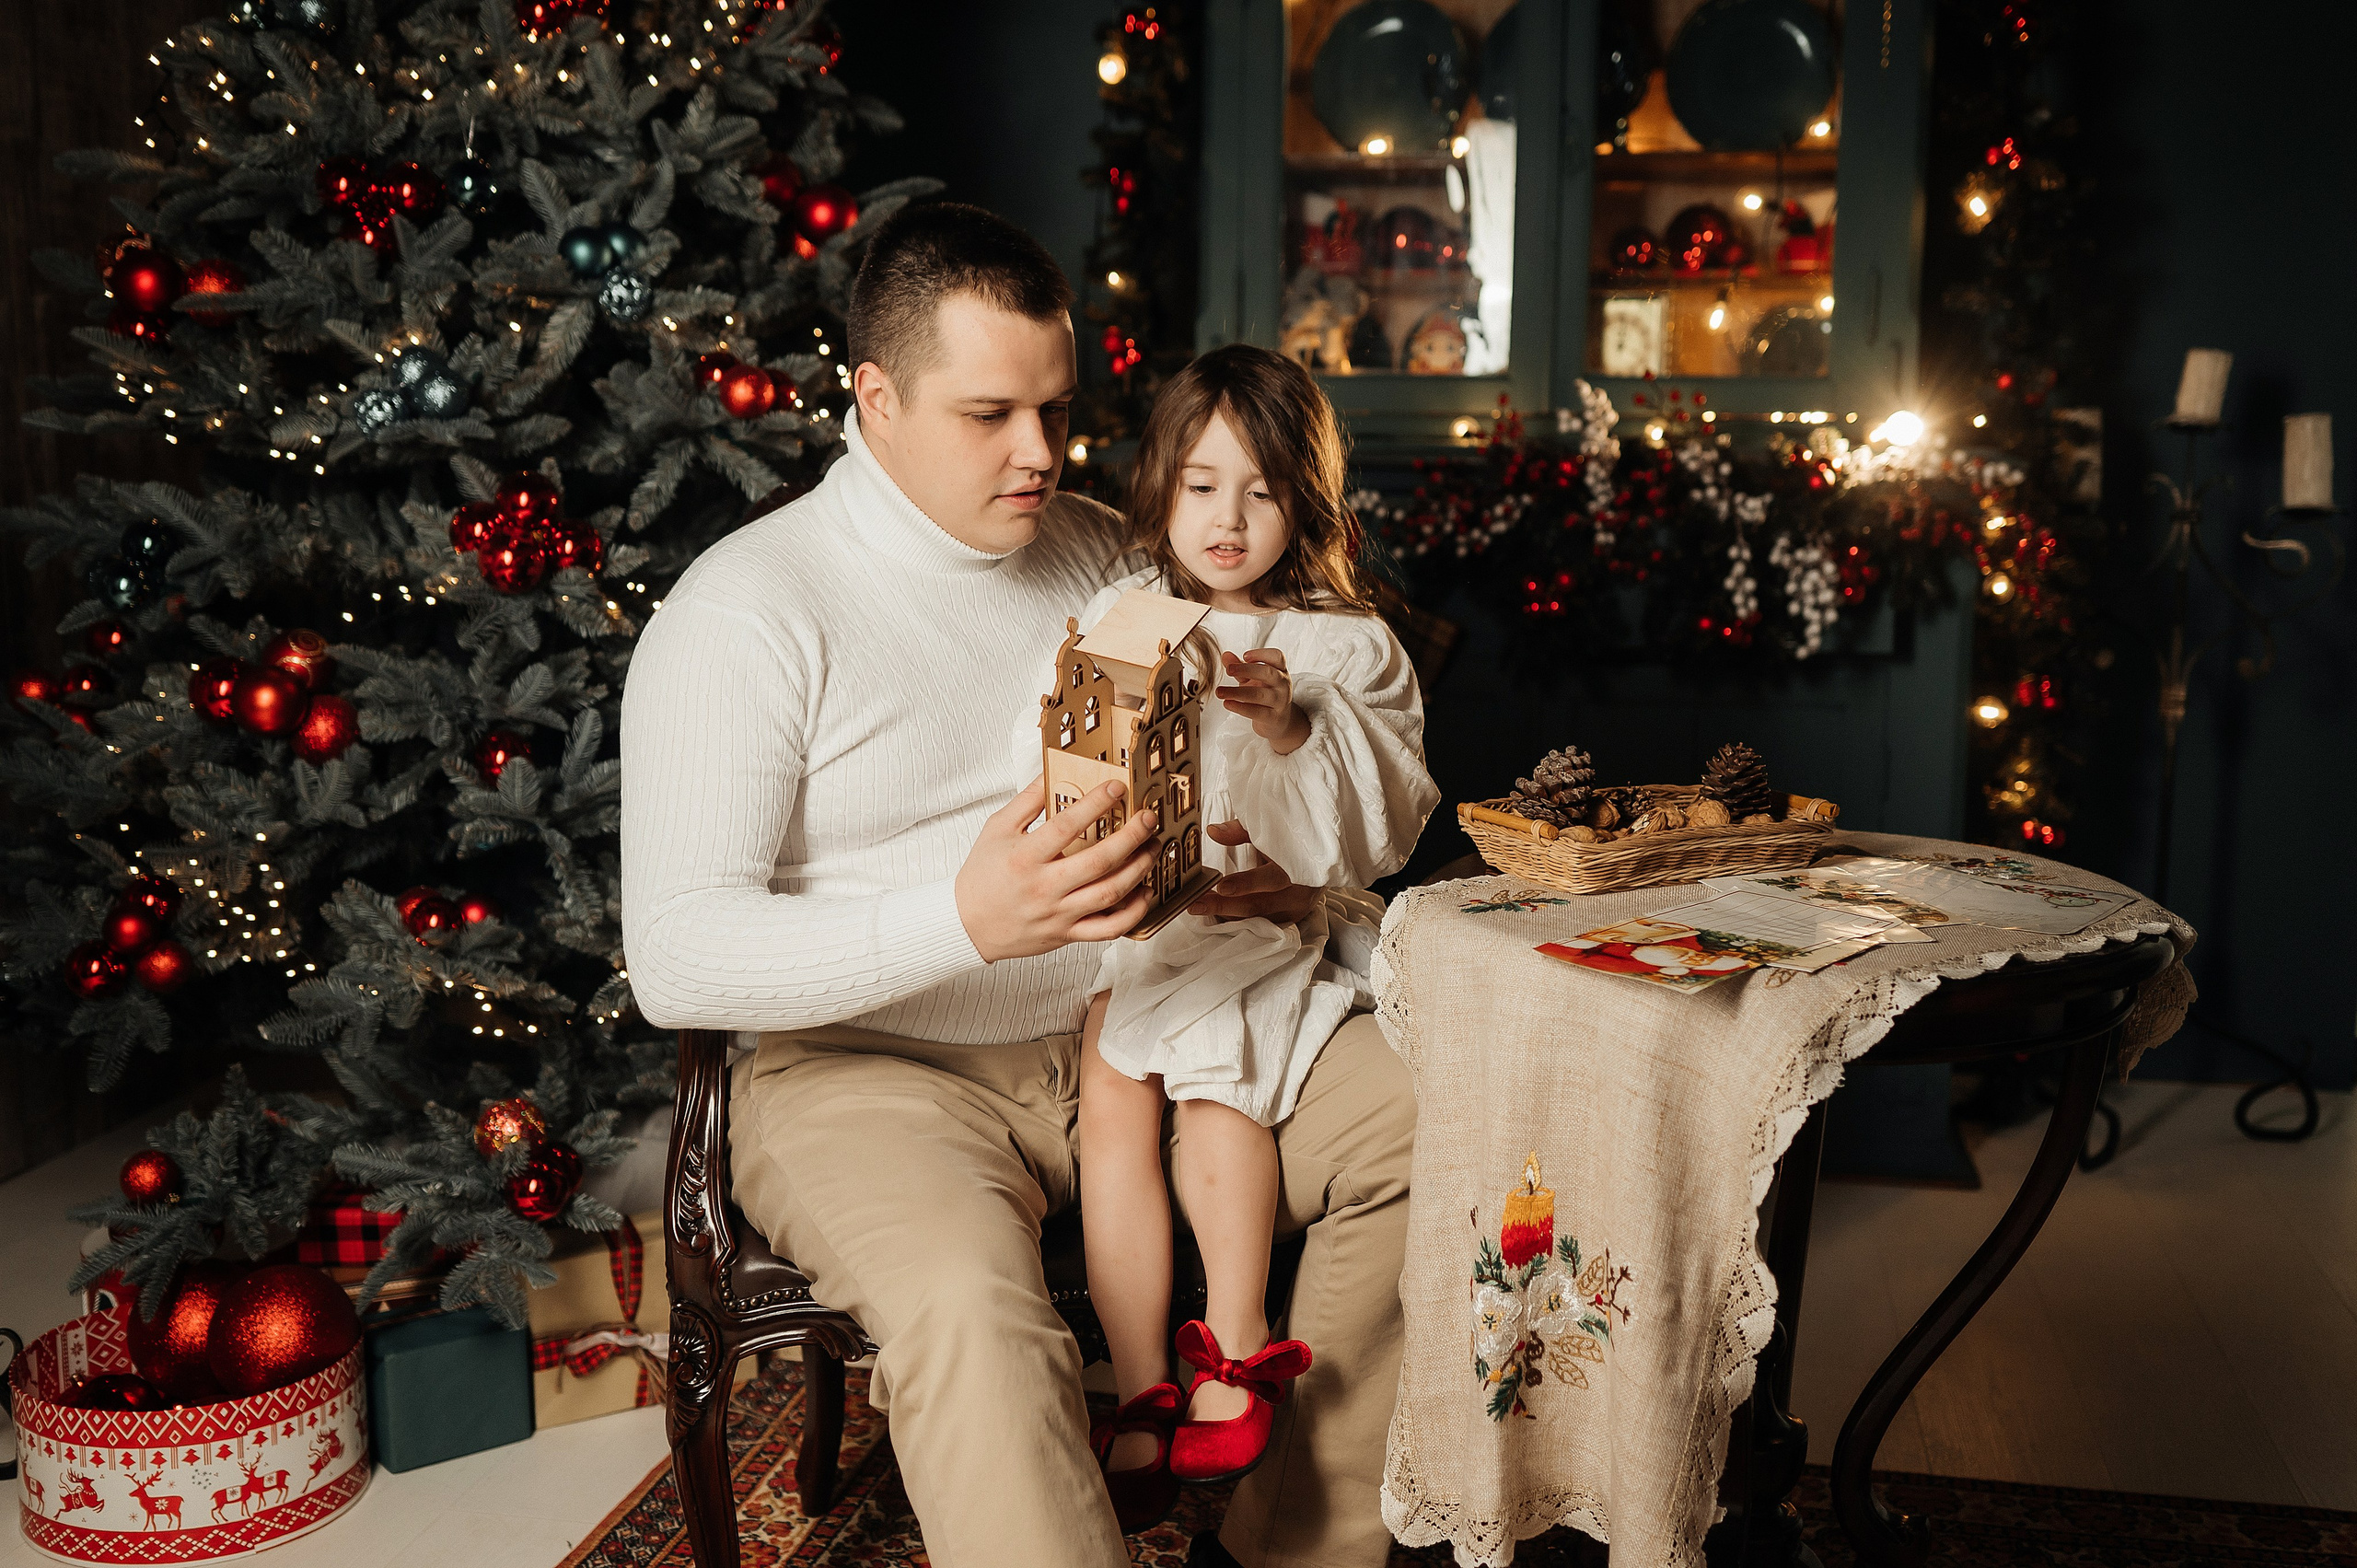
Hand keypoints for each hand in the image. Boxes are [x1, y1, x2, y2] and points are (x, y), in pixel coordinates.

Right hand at [954, 776, 1158, 961]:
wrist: (967, 925)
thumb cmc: (982, 876)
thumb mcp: (997, 829)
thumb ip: (1028, 800)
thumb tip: (1052, 770)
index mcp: (1025, 856)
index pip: (1068, 825)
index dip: (1097, 803)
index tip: (1117, 787)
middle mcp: (1044, 886)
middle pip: (1099, 861)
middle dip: (1132, 836)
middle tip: (1148, 819)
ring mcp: (1058, 914)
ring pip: (1110, 893)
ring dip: (1139, 869)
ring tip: (1153, 848)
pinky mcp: (1067, 934)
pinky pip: (1108, 929)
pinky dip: (1133, 912)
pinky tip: (1145, 892)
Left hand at [1191, 820, 1317, 924]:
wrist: (1322, 860)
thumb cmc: (1293, 842)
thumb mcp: (1271, 831)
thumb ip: (1242, 831)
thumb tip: (1213, 831)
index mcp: (1298, 866)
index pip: (1272, 878)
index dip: (1246, 883)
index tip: (1221, 886)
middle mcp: (1298, 892)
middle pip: (1258, 904)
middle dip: (1224, 906)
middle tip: (1196, 903)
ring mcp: (1294, 910)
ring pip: (1256, 918)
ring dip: (1226, 914)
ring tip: (1199, 907)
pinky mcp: (1289, 919)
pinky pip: (1260, 924)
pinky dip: (1237, 920)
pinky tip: (1216, 914)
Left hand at [1218, 648, 1310, 755]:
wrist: (1279, 720)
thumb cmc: (1265, 693)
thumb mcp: (1252, 678)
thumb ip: (1240, 666)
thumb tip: (1225, 655)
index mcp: (1280, 670)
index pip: (1277, 656)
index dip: (1261, 654)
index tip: (1245, 656)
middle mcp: (1283, 684)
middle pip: (1268, 673)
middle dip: (1247, 669)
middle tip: (1228, 670)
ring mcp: (1280, 701)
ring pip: (1259, 694)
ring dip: (1237, 692)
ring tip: (1219, 692)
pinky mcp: (1273, 717)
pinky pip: (1256, 712)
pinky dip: (1240, 707)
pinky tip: (1227, 703)